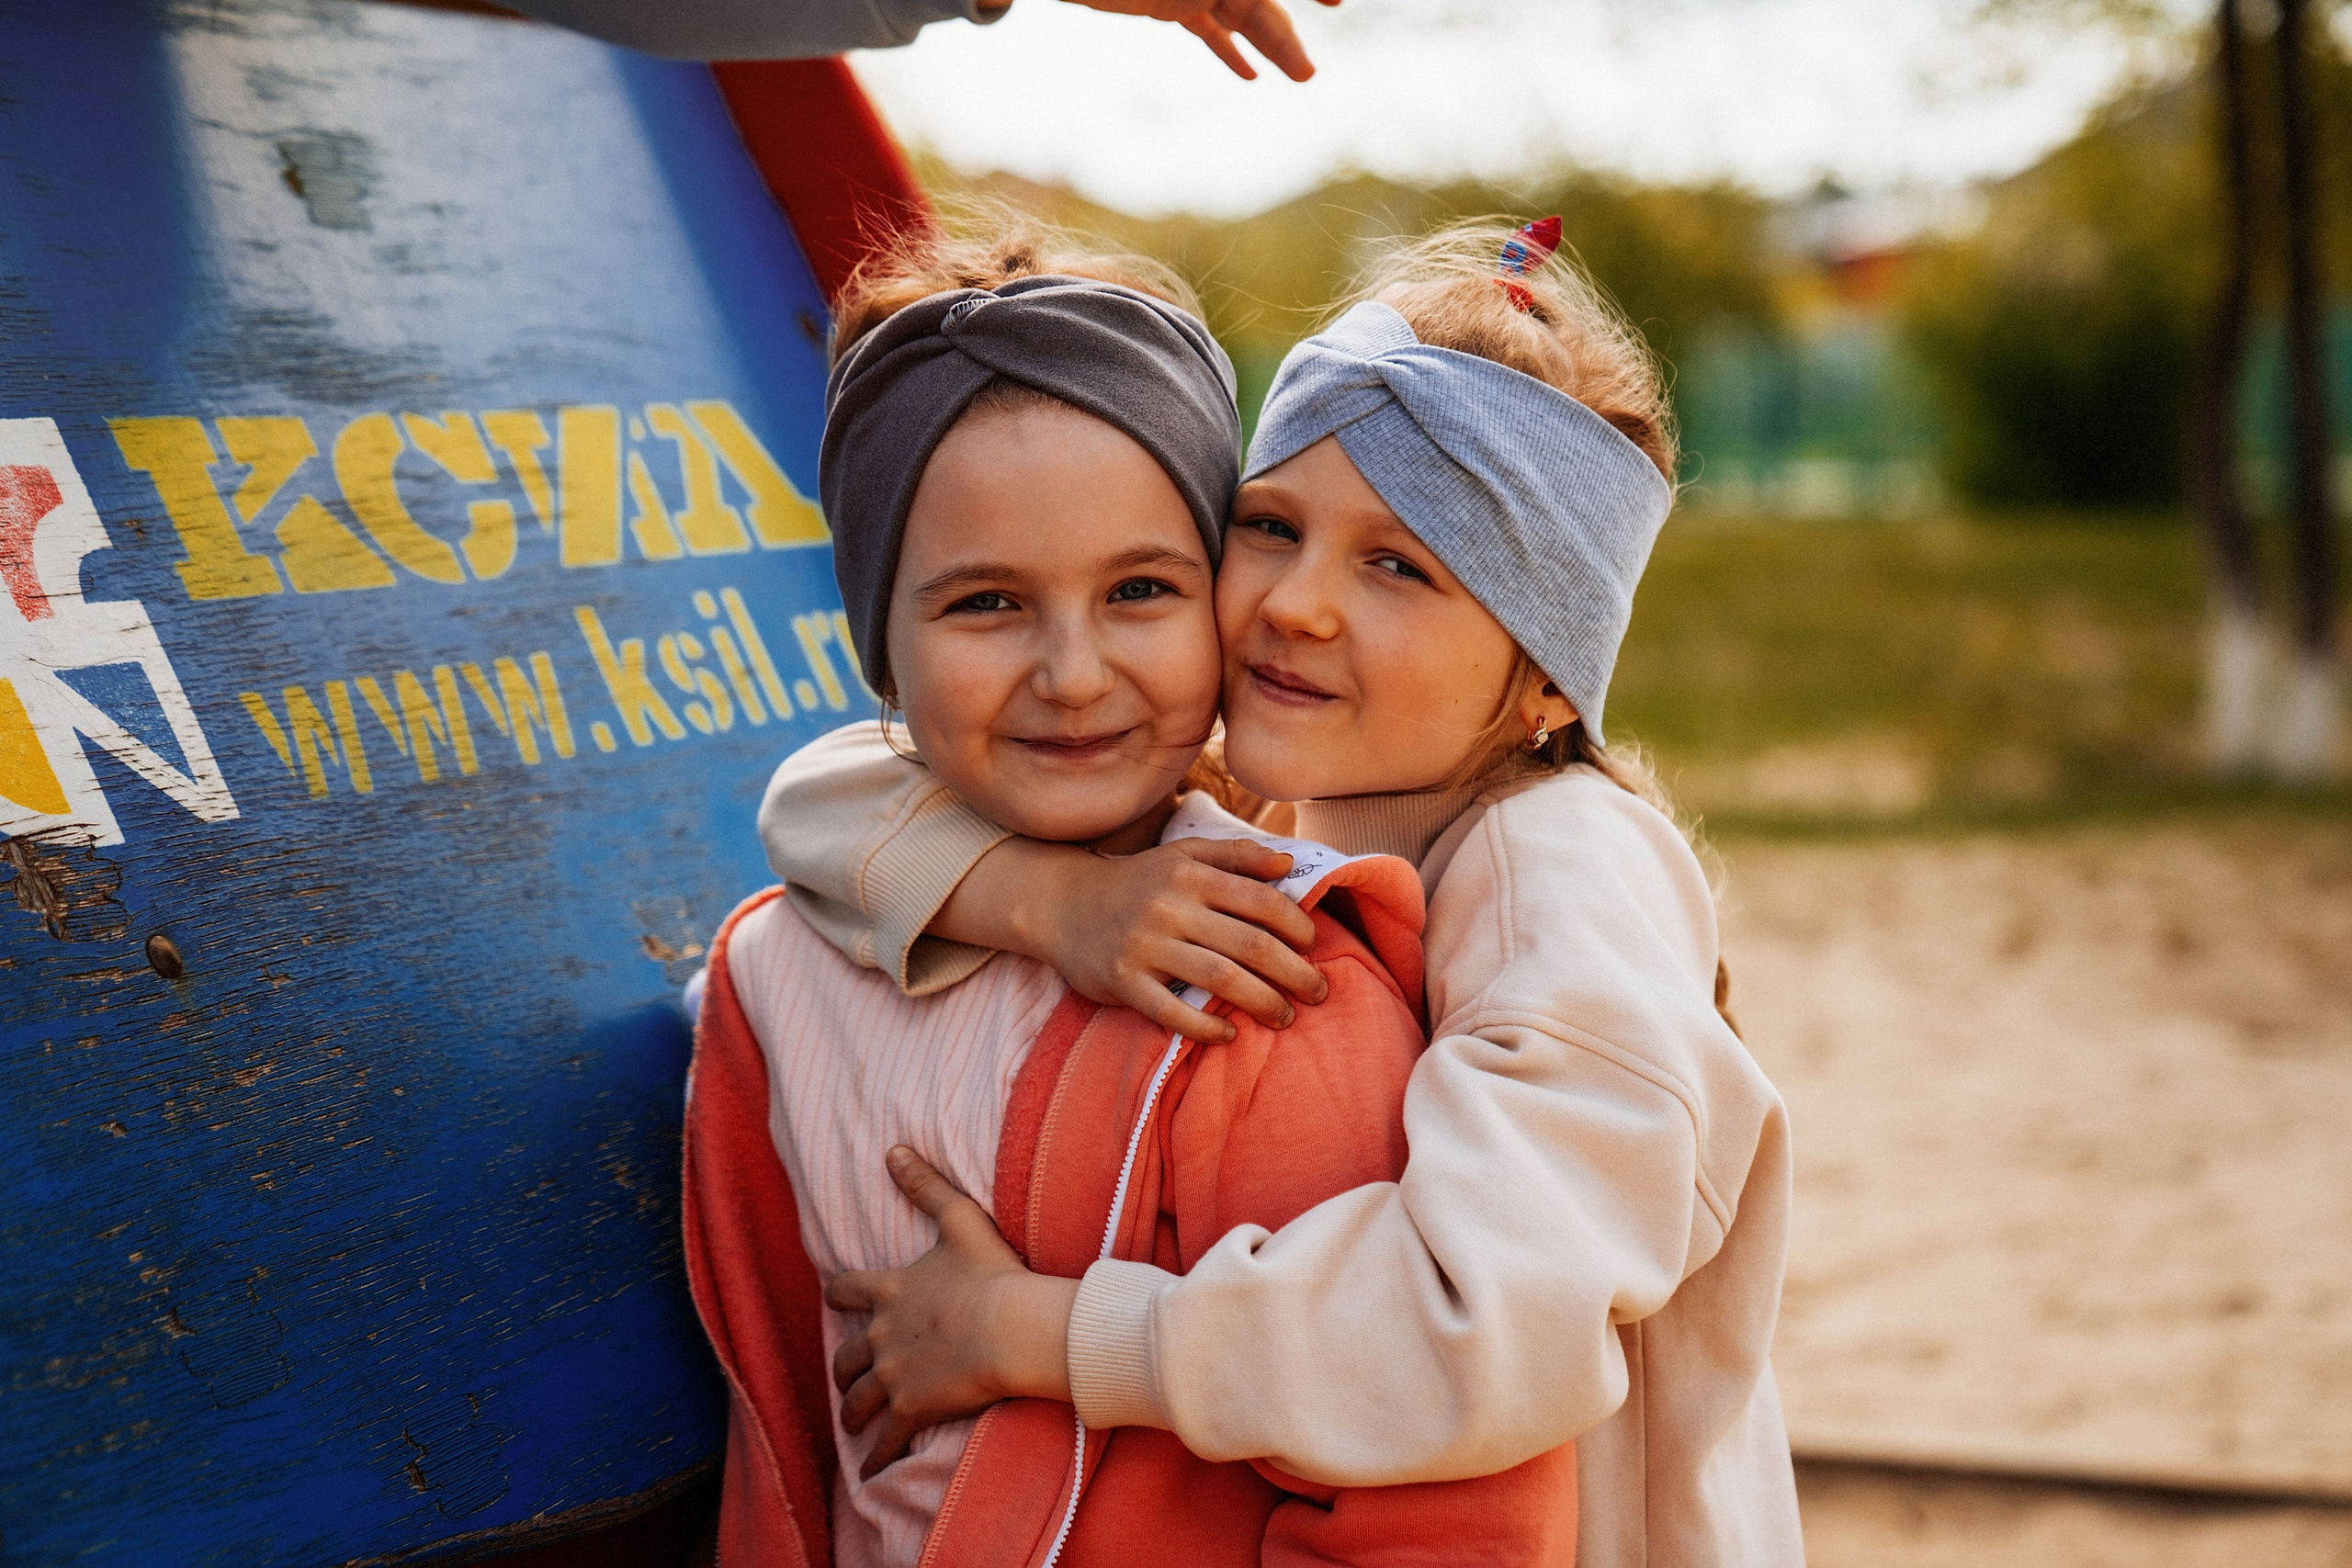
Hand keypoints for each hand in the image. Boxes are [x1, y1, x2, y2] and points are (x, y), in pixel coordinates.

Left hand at [828, 1147, 1081, 1476]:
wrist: (1010, 1329)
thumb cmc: (991, 1274)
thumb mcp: (959, 1220)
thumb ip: (924, 1185)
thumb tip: (893, 1149)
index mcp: (889, 1291)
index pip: (846, 1291)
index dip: (840, 1296)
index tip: (837, 1301)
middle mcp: (881, 1335)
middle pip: (845, 1356)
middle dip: (843, 1368)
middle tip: (847, 1379)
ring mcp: (893, 1376)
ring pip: (857, 1401)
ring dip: (853, 1412)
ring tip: (853, 1424)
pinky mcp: (911, 1409)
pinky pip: (884, 1442)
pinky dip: (875, 1458)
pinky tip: (868, 1473)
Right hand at [1035, 837, 1327, 1042]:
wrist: (1062, 903)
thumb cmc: (1137, 882)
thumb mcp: (1183, 855)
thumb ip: (1237, 856)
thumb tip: (1289, 864)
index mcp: (1191, 874)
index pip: (1262, 902)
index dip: (1297, 927)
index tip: (1313, 946)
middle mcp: (1170, 908)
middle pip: (1250, 945)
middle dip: (1295, 973)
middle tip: (1318, 991)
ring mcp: (1144, 946)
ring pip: (1220, 980)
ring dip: (1263, 1002)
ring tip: (1285, 1016)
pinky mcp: (1122, 981)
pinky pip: (1172, 1012)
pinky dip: (1207, 1027)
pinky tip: (1230, 1033)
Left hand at [1062, 0, 1335, 82]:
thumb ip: (1220, 10)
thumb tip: (1230, 26)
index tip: (1338, 2)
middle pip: (1261, 2)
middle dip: (1285, 34)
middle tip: (1306, 73)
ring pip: (1244, 17)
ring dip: (1271, 47)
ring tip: (1302, 77)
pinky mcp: (1173, 4)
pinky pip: (1212, 28)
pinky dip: (1231, 50)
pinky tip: (1251, 77)